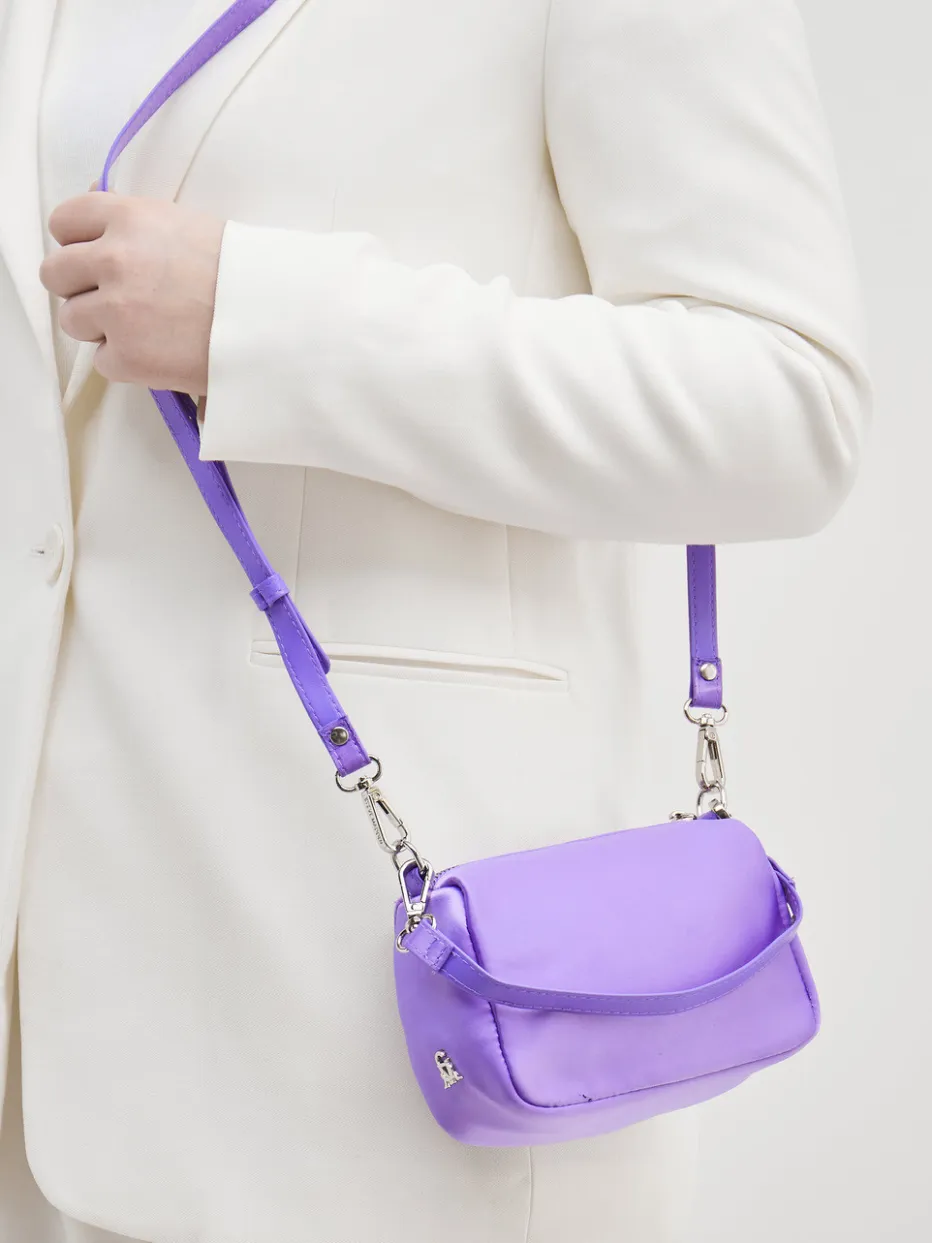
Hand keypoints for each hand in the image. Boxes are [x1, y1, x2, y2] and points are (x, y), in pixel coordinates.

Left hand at [39, 191, 225, 394]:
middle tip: (116, 297)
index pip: (63, 223)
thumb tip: (94, 196)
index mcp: (127, 218)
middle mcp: (113, 260)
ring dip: (101, 325)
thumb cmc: (239, 271)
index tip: (95, 257)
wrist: (275, 320)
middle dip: (80, 286)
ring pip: (73, 320)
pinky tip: (160, 351)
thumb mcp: (184, 222)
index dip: (77, 243)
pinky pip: (103, 360)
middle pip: (55, 274)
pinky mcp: (127, 358)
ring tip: (145, 327)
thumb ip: (132, 216)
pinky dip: (126, 360)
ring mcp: (116, 312)